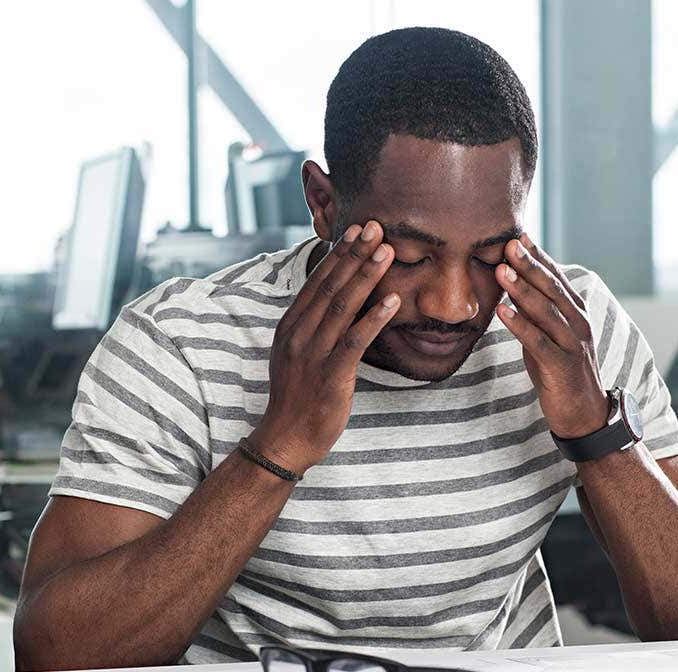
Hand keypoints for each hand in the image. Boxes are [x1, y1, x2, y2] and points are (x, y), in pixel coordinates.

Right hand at [248, 221, 399, 473]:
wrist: (285, 438)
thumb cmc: (297, 397)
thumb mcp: (296, 353)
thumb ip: (312, 326)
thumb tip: (333, 301)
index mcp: (290, 326)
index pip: (316, 281)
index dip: (338, 254)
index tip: (356, 231)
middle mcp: (299, 334)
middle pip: (331, 286)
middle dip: (355, 254)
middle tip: (376, 226)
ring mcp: (313, 353)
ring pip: (343, 306)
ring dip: (366, 276)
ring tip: (387, 251)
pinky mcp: (330, 374)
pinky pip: (355, 340)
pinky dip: (375, 318)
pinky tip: (393, 300)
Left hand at [494, 234, 610, 438]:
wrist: (585, 415)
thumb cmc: (562, 373)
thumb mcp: (548, 336)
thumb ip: (535, 314)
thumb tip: (512, 288)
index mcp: (576, 312)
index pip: (555, 277)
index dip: (537, 256)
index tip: (517, 235)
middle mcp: (578, 323)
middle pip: (551, 288)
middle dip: (529, 264)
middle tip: (508, 242)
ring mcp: (573, 344)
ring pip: (546, 311)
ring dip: (522, 289)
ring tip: (502, 270)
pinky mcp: (563, 366)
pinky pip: (539, 342)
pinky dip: (520, 325)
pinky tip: (502, 311)